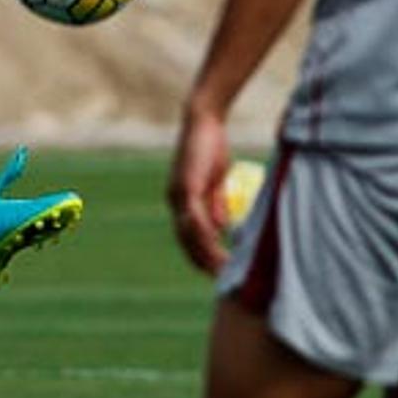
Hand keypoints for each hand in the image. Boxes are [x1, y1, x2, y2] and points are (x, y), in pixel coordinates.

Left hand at [167, 103, 231, 274]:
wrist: (204, 120)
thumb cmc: (211, 147)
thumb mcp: (216, 180)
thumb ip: (216, 203)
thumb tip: (221, 228)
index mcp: (181, 201)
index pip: (187, 237)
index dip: (200, 255)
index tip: (216, 271)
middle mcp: (175, 201)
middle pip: (186, 240)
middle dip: (202, 260)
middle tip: (220, 277)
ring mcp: (178, 194)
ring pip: (189, 232)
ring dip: (206, 251)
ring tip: (222, 266)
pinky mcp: (186, 185)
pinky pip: (194, 216)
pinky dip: (204, 232)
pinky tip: (216, 243)